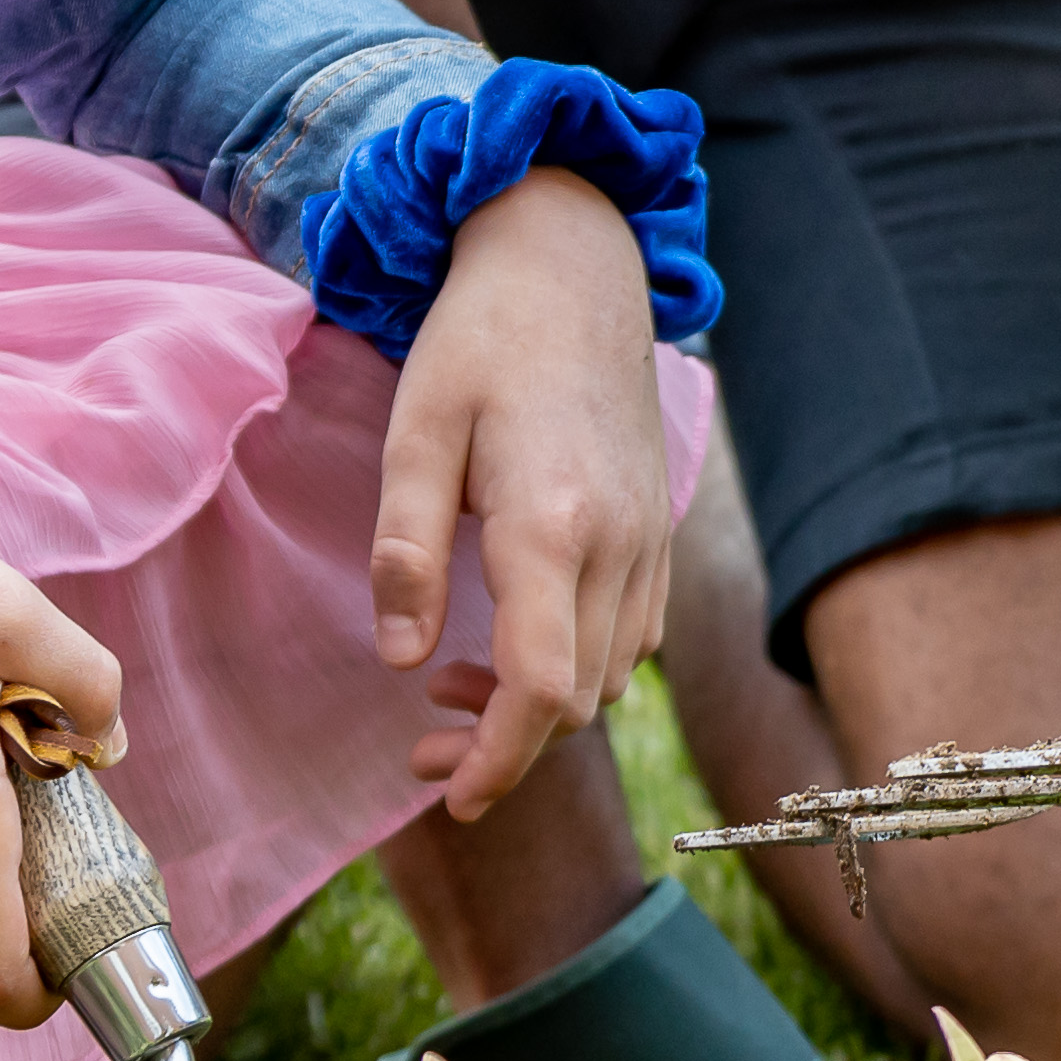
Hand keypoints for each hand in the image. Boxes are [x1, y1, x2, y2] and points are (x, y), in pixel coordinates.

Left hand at [371, 167, 680, 820]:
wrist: (576, 265)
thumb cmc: (482, 338)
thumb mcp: (416, 432)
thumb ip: (405, 550)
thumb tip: (399, 658)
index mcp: (552, 524)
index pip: (544, 689)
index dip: (499, 761)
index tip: (449, 795)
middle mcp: (621, 544)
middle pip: (579, 700)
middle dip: (505, 745)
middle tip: (421, 741)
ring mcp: (652, 538)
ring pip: (612, 676)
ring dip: (541, 707)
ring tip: (453, 686)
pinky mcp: (661, 529)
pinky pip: (633, 635)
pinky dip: (579, 665)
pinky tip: (519, 637)